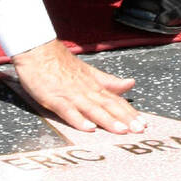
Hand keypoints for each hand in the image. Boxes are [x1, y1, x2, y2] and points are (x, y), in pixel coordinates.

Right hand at [11, 39, 145, 133]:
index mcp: (94, 84)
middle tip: (140, 130)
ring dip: (108, 120)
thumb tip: (129, 84)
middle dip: (125, 119)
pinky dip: (79, 120)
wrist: (37, 49)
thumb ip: (108, 81)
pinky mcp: (54, 98)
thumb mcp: (88, 70)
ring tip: (121, 131)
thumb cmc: (58, 61)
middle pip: (108, 105)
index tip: (144, 123)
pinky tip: (89, 129)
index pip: (116, 100)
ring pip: (92, 109)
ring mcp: (70, 94)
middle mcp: (85, 90)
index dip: (130, 112)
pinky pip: (68, 110)